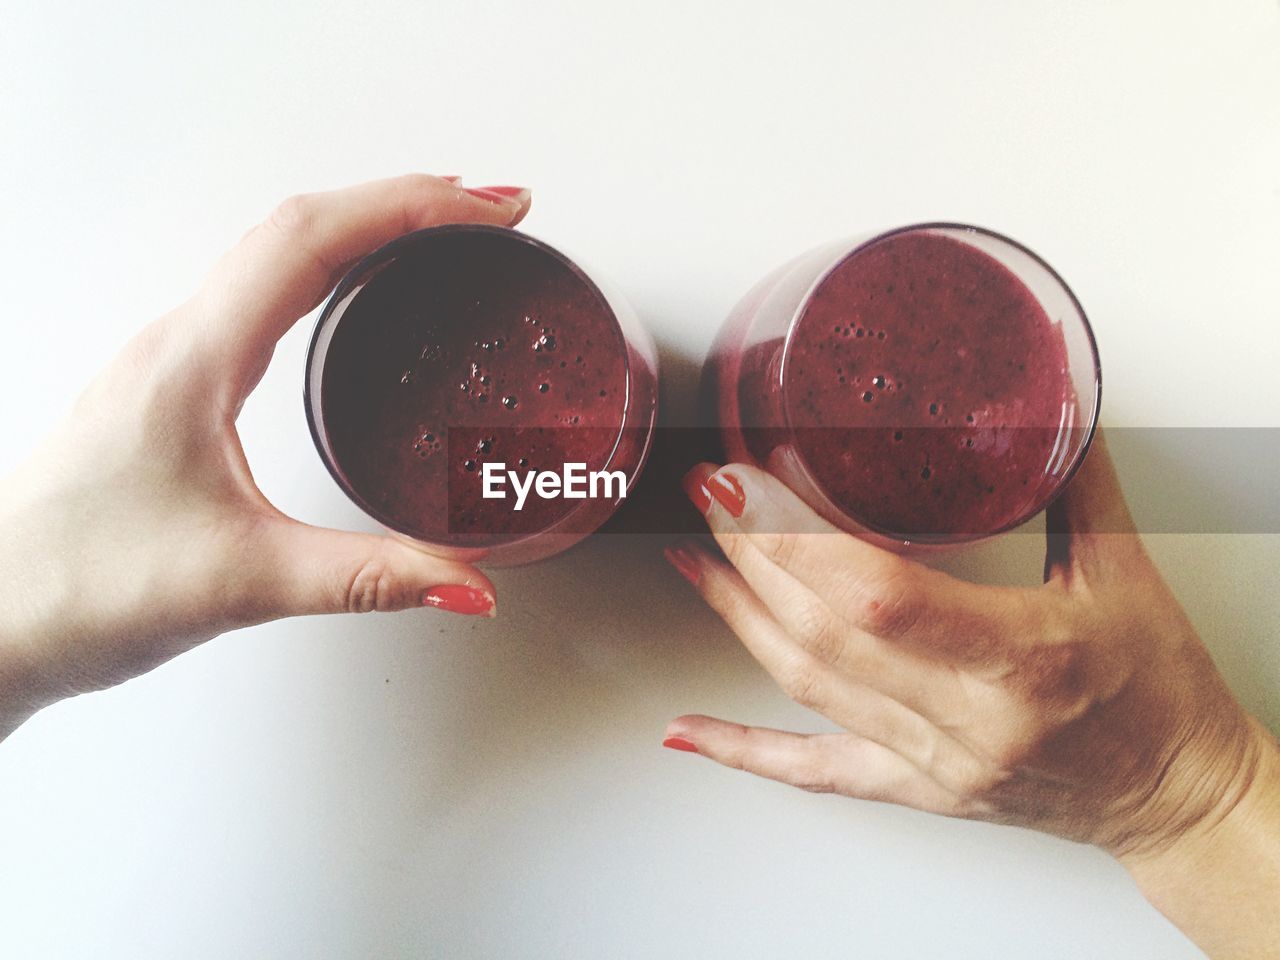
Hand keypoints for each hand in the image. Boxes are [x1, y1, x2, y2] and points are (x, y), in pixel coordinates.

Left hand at [0, 175, 529, 737]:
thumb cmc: (78, 586)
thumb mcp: (243, 583)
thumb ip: (368, 578)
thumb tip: (468, 580)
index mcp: (195, 360)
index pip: (313, 242)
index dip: (411, 209)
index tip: (488, 208)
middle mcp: (179, 344)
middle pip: (299, 227)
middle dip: (402, 204)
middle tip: (484, 211)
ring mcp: (171, 363)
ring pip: (273, 256)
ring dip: (361, 230)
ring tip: (436, 233)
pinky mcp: (172, 392)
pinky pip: (257, 297)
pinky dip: (323, 273)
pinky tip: (348, 299)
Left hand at [665, 437, 1279, 955]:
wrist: (1178, 794)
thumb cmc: (1159, 687)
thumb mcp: (1126, 570)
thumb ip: (1071, 478)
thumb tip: (1045, 395)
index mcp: (1023, 658)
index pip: (881, 596)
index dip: (799, 537)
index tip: (750, 479)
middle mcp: (968, 721)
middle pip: (824, 633)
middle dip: (752, 555)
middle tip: (709, 492)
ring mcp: (934, 762)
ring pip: (807, 687)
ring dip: (738, 616)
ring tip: (692, 557)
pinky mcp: (918, 787)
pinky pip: (816, 771)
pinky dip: (744, 749)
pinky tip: (687, 732)